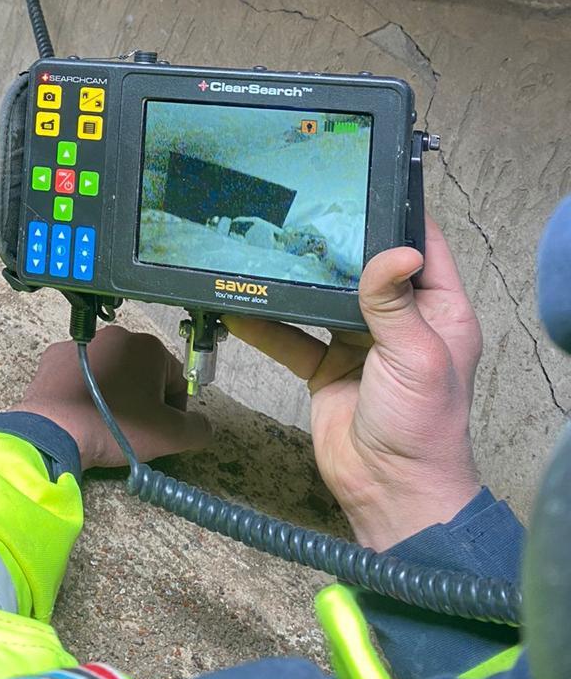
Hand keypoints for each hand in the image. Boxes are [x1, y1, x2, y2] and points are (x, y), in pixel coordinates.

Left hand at [13, 325, 211, 469]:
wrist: (55, 430)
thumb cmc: (113, 428)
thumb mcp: (169, 436)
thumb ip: (198, 429)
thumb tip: (202, 426)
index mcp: (150, 348)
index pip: (178, 380)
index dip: (175, 411)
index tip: (162, 430)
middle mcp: (118, 336)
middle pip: (145, 373)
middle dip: (145, 400)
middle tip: (135, 429)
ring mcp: (85, 344)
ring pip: (112, 371)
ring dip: (115, 392)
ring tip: (107, 422)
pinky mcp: (57, 355)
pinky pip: (81, 373)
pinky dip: (85, 389)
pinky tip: (82, 410)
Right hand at [225, 217, 482, 548]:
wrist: (390, 493)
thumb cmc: (423, 428)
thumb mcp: (415, 356)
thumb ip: (396, 302)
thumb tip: (396, 250)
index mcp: (438, 311)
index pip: (422, 247)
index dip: (397, 216)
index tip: (364, 185)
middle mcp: (400, 322)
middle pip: (364, 268)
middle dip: (335, 243)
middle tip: (301, 210)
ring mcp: (360, 344)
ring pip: (322, 299)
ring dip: (296, 282)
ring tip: (266, 249)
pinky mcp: (326, 367)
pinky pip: (291, 337)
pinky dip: (265, 324)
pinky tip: (240, 306)